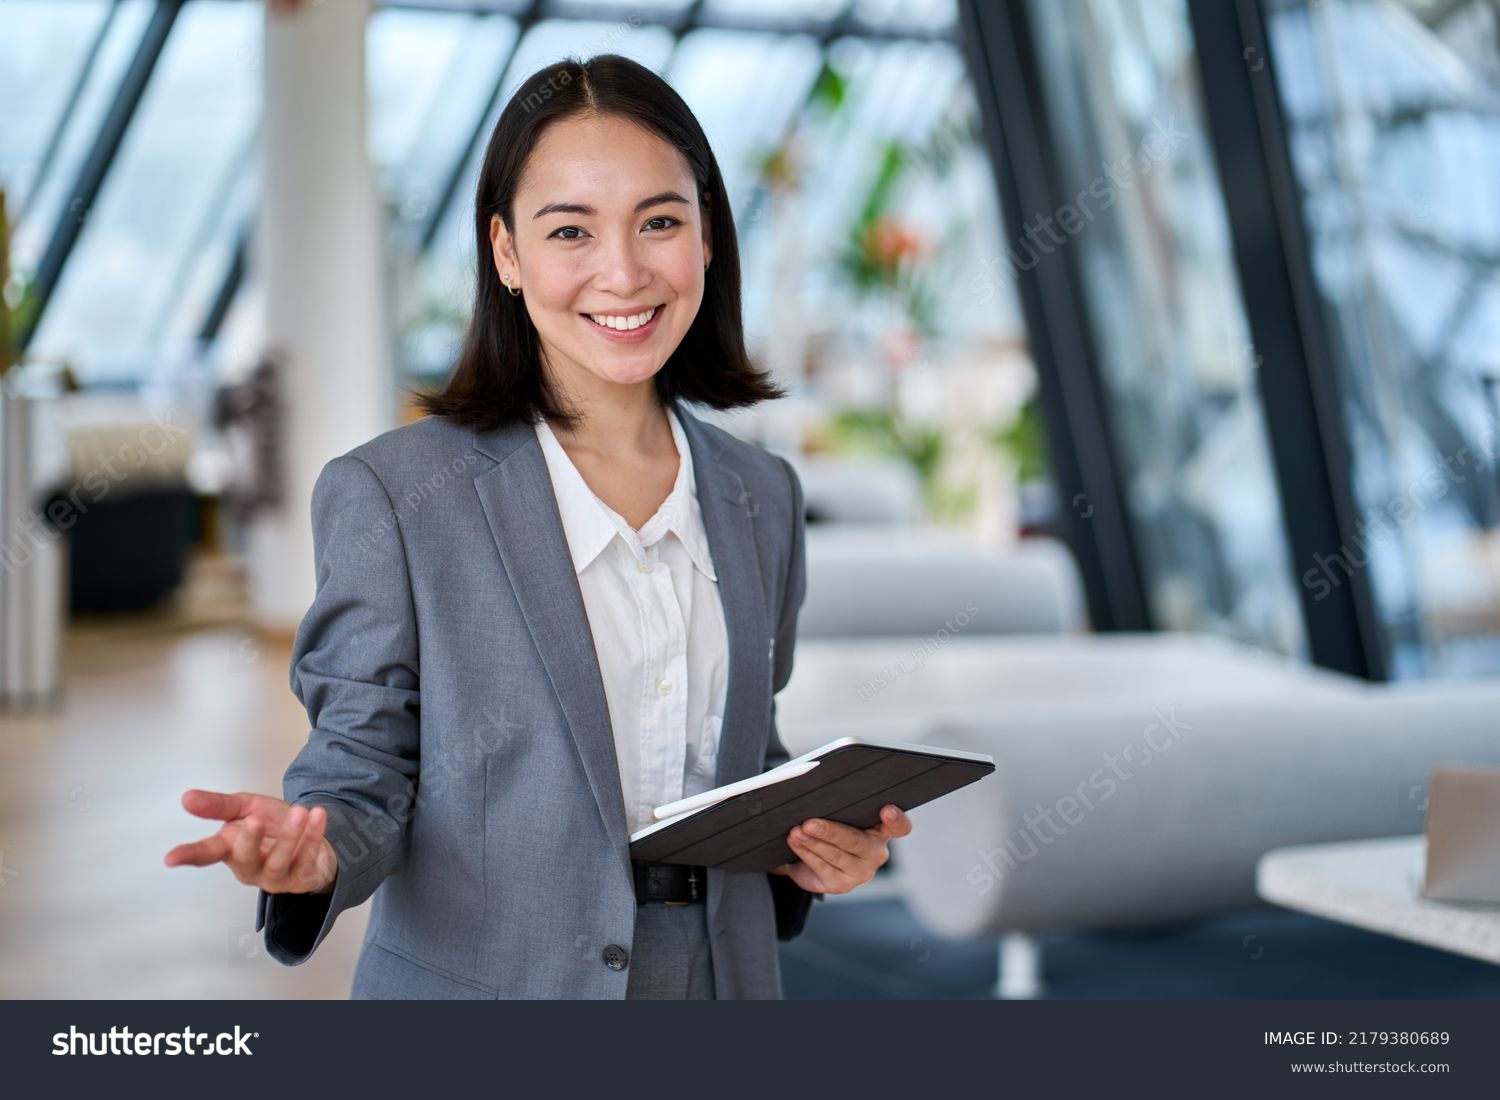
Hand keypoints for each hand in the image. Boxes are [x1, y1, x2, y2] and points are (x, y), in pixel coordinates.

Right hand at [164, 789, 338, 895]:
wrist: (310, 835)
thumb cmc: (272, 825)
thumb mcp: (246, 808)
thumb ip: (219, 805)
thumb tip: (187, 798)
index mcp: (230, 849)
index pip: (205, 854)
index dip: (188, 855)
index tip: (170, 858)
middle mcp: (249, 867)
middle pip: (244, 858)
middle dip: (249, 840)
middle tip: (255, 819)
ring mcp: (274, 877)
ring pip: (278, 862)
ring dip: (290, 837)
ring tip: (299, 812)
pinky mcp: (300, 878)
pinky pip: (307, 859)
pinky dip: (313, 836)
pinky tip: (317, 815)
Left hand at [769, 804, 911, 894]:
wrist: (814, 859)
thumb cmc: (832, 826)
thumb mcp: (838, 814)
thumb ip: (838, 803)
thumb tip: (815, 788)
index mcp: (882, 830)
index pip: (900, 826)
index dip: (896, 819)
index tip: (886, 810)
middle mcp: (876, 853)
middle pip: (857, 842)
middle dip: (830, 831)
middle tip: (809, 823)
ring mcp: (860, 871)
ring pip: (836, 855)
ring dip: (812, 842)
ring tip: (795, 831)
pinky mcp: (842, 885)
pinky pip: (822, 868)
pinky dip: (806, 852)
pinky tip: (795, 842)